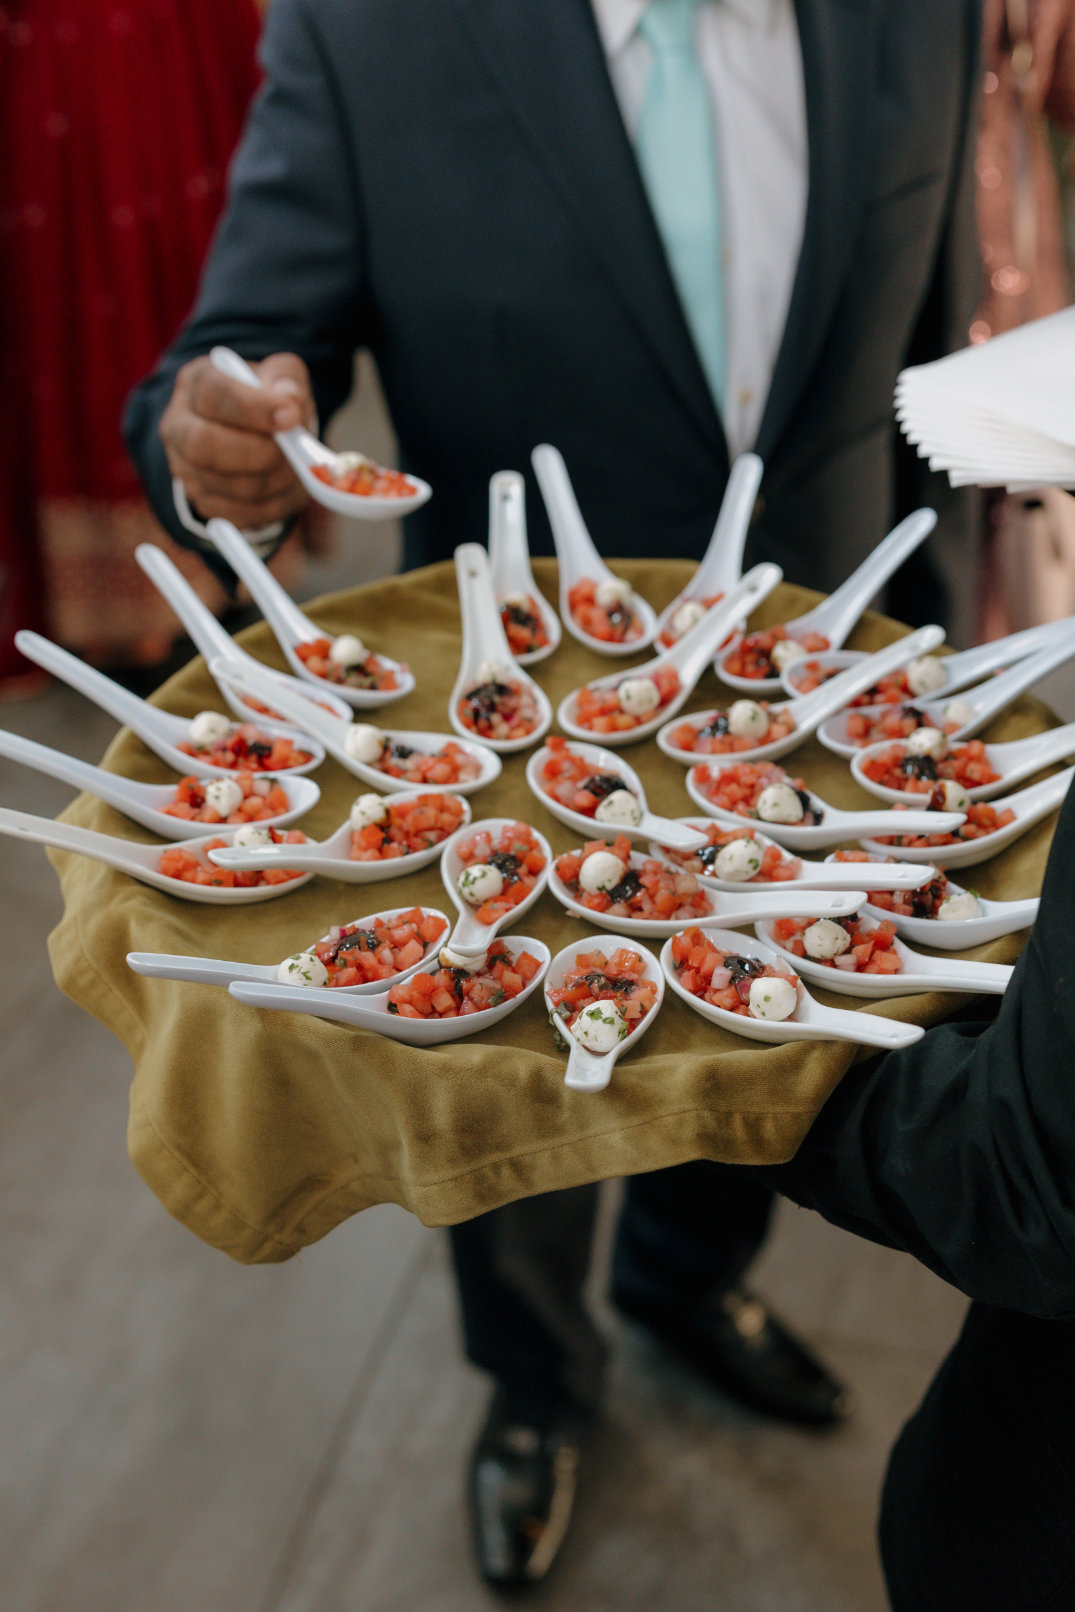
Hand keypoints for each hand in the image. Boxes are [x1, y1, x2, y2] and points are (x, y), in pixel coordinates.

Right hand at [160, 352, 315, 528]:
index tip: (290, 416)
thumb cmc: (267, 399)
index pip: (214, 395)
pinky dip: (275, 503)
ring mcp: (186, 469)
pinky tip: (285, 484)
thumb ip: (286, 379)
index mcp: (196, 384)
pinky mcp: (204, 502)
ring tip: (297, 466)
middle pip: (204, 445)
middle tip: (294, 451)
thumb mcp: (279, 375)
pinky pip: (243, 513)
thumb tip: (289, 400)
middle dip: (258, 452)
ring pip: (231, 485)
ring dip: (275, 480)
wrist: (254, 433)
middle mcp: (179, 426)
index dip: (253, 408)